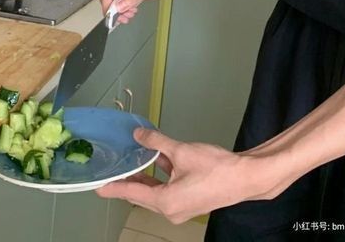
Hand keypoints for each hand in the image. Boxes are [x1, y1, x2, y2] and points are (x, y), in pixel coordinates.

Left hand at [96, 128, 278, 223]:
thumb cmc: (215, 168)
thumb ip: (157, 142)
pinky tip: (156, 158)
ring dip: (145, 176)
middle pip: (143, 194)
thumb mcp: (181, 151)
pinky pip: (168, 189)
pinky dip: (160, 176)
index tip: (99, 186)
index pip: (132, 193)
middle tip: (112, 169)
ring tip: (131, 161)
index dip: (115, 187)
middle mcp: (171, 210)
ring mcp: (181, 207)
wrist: (245, 178)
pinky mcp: (190, 200)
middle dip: (129, 180)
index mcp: (166, 202)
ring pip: (155, 191)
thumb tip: (139, 134)